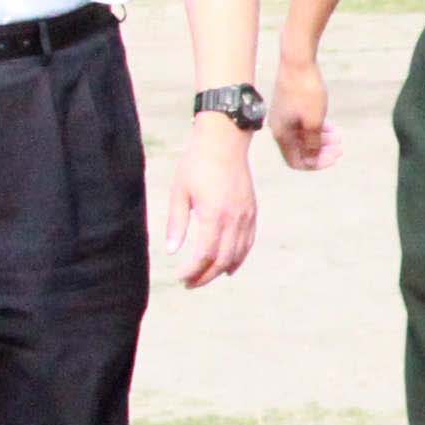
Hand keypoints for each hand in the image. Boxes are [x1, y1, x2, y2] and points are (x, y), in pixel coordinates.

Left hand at [160, 117, 257, 287]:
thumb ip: (177, 223)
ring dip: (220, 270)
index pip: (204, 255)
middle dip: (205, 277)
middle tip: (189, 284)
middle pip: (222, 260)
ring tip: (204, 277)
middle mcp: (234, 219)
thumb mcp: (179, 191)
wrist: (225, 140)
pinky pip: (248, 242)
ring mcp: (246, 216)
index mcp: (213, 214)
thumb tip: (172, 251)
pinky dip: (239, 258)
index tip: (180, 277)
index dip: (192, 271)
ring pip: (237, 254)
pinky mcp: (252, 211)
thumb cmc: (197, 163)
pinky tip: (229, 267)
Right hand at [272, 54, 332, 171]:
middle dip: (321, 151)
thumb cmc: (306, 90)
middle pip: (300, 150)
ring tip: (339, 137)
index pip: (296, 161)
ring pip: (303, 137)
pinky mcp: (289, 106)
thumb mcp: (314, 121)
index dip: (315, 164)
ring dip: (321, 140)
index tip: (333, 157)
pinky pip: (302, 124)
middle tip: (340, 148)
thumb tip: (312, 158)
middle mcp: (279, 127)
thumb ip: (313, 143)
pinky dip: (317, 128)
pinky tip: (331, 126)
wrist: (297, 61)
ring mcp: (284, 116)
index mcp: (281, 134)